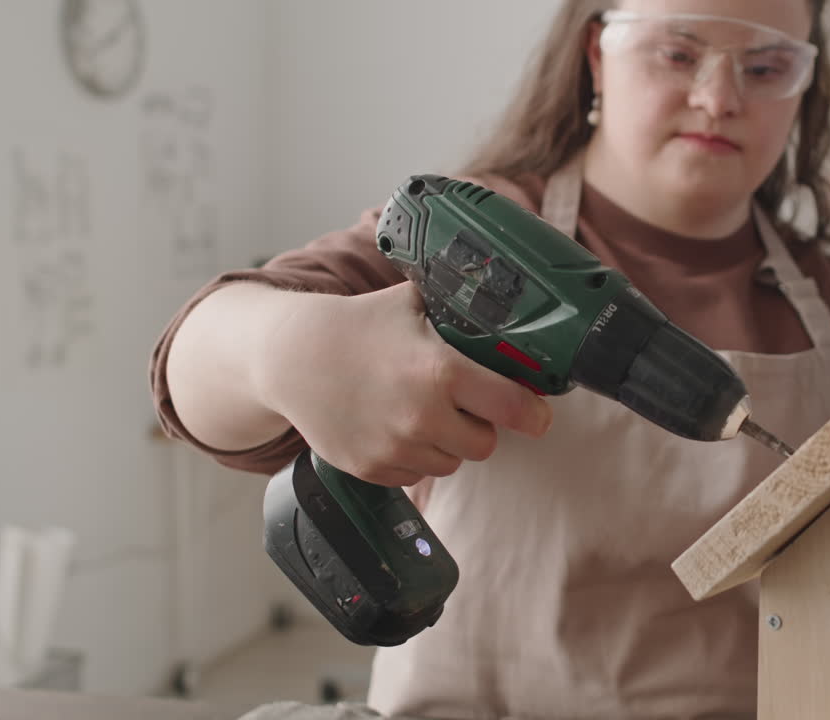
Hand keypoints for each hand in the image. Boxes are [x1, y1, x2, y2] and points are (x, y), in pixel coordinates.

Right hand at [258, 281, 551, 486]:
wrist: (290, 357)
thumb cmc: (357, 325)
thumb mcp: (412, 304)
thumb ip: (460, 311)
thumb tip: (510, 305)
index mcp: (442, 372)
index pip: (512, 408)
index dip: (532, 414)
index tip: (539, 416)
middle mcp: (422, 416)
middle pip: (485, 444)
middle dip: (480, 425)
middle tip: (463, 403)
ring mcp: (396, 447)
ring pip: (451, 462)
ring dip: (447, 442)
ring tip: (421, 409)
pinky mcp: (372, 469)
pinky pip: (416, 474)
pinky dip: (414, 456)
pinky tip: (394, 424)